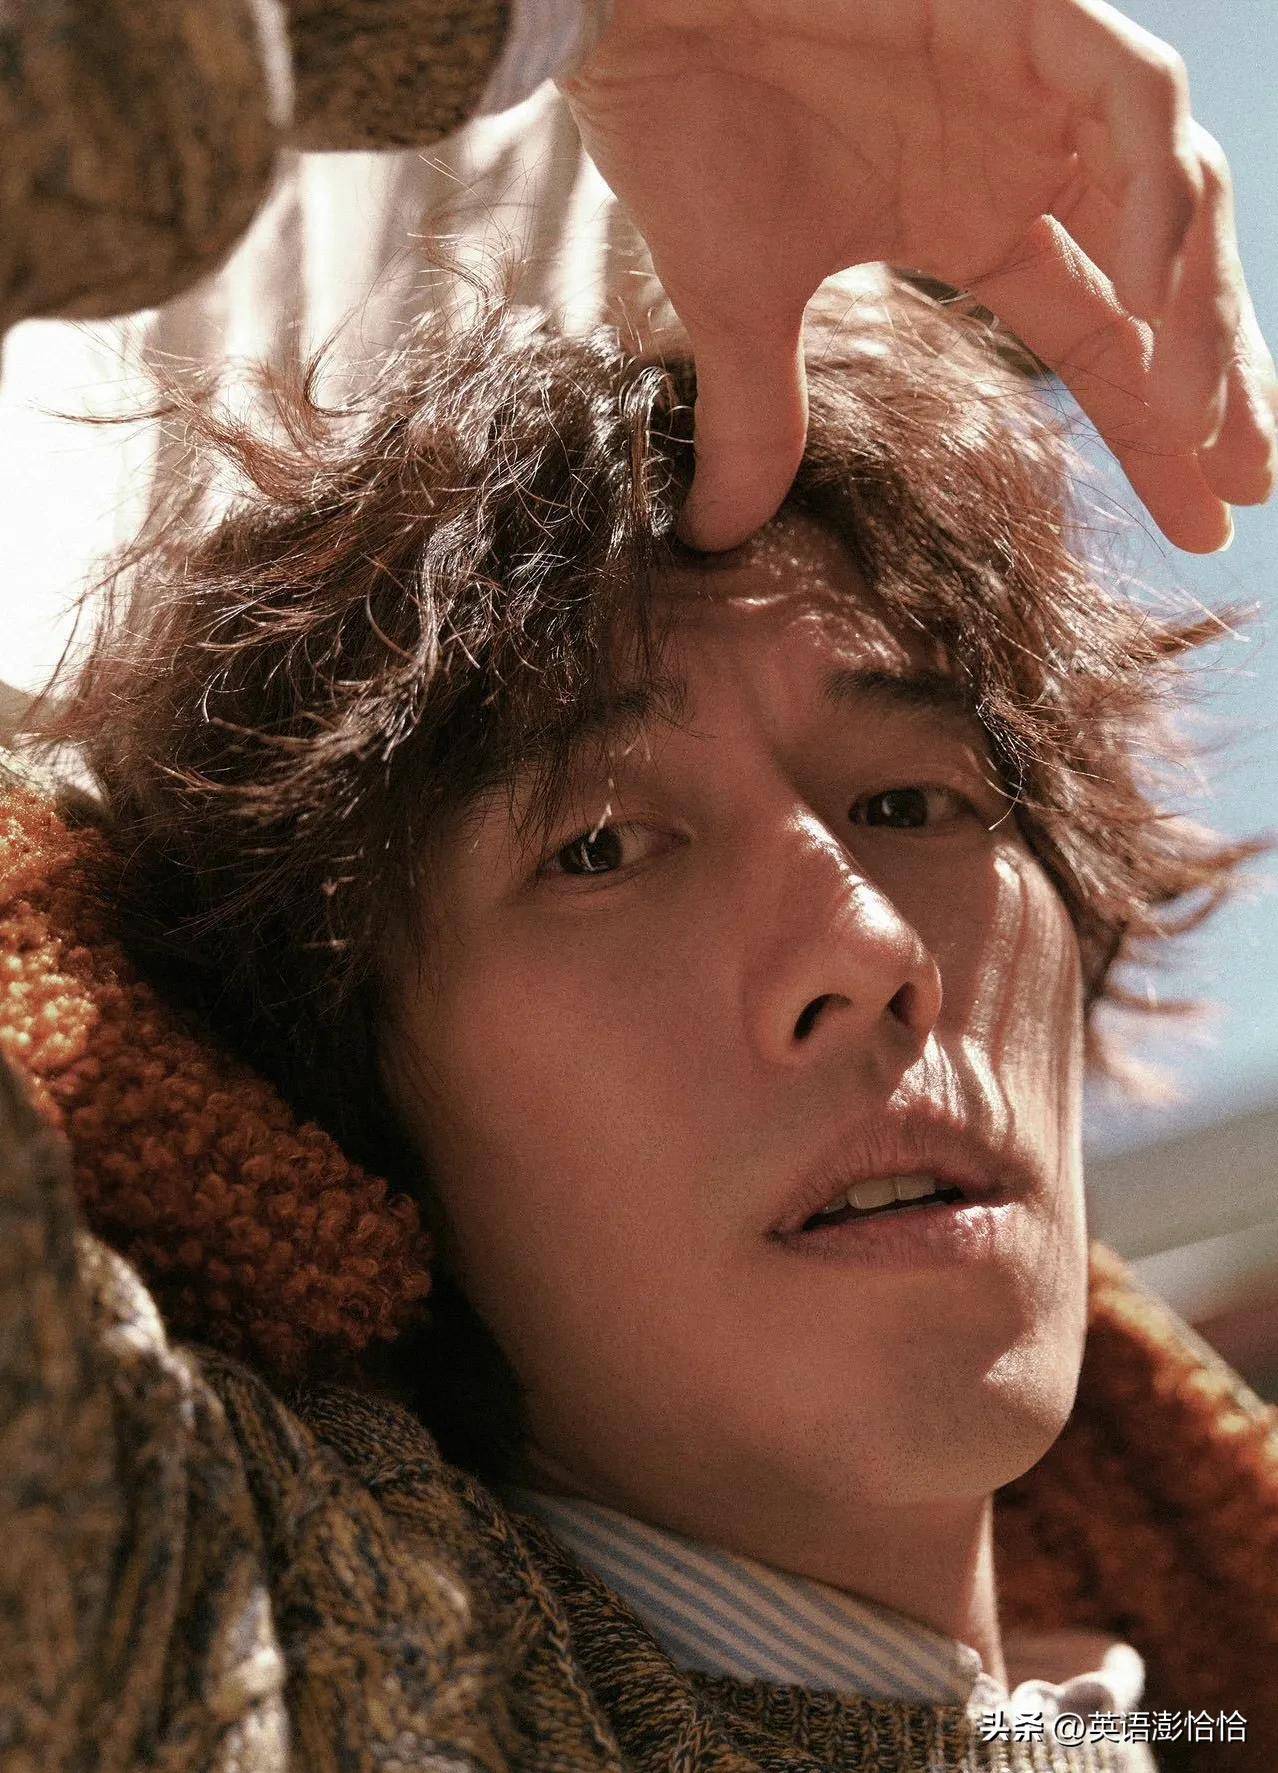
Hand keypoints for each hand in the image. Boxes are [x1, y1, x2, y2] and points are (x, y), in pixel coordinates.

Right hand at [560, 0, 1277, 551]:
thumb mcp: (738, 310)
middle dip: (1217, 382)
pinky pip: (1132, 100)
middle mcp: (1027, 154)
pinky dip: (1157, 191)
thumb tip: (717, 539)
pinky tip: (1154, 292)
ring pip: (1176, 190)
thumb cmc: (682, 130)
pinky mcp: (1026, 9)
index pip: (1102, 343)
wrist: (626, 15)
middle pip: (1166, 276)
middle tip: (1248, 487)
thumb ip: (761, 424)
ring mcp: (1036, 78)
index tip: (1203, 524)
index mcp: (979, 222)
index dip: (1157, 432)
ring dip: (1202, 306)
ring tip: (1204, 419)